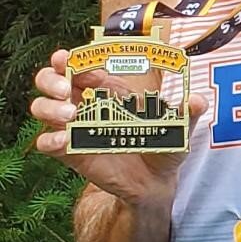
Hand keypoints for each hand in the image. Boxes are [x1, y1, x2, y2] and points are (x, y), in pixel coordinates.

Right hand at [31, 49, 206, 205]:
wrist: (156, 183)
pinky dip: (49, 140)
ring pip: (41, 107)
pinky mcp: (71, 153)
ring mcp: (74, 127)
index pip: (78, 63)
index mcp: (108, 88)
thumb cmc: (163, 145)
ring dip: (48, 107)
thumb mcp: (178, 128)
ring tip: (70, 114)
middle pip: (49, 79)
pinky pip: (46, 143)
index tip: (80, 64)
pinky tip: (64, 140)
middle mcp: (85, 103)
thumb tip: (199, 100)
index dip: (73, 59)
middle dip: (51, 77)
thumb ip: (186, 114)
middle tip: (66, 88)